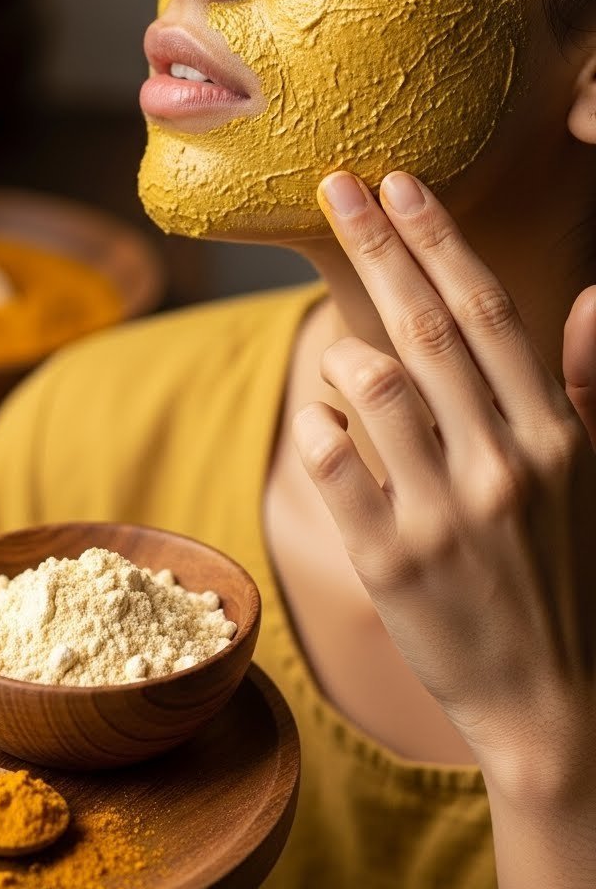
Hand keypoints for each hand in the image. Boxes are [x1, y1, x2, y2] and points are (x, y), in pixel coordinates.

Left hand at [293, 169, 595, 803]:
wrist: (556, 705)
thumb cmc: (574, 576)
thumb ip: (590, 383)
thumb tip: (593, 298)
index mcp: (553, 433)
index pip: (487, 310)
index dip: (439, 238)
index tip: (400, 183)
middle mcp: (502, 463)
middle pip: (426, 327)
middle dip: (377, 244)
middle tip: (335, 184)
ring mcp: (444, 514)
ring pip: (377, 387)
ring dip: (347, 344)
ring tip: (341, 332)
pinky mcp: (392, 564)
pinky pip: (336, 466)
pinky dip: (320, 423)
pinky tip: (323, 410)